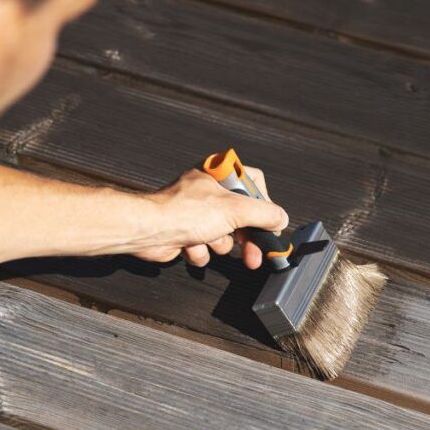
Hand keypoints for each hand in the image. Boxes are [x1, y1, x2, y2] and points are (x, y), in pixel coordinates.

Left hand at [135, 167, 288, 268]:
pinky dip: (199, 251)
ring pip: (223, 236)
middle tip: (255, 254)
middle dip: (245, 238)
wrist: (148, 231)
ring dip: (217, 244)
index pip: (253, 183)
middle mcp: (207, 191)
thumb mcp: (235, 210)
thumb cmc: (183, 213)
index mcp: (218, 174)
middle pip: (240, 216)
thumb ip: (264, 214)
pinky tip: (190, 246)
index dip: (264, 204)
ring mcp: (195, 213)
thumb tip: (280, 219)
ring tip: (206, 239)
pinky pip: (204, 248)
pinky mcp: (184, 232)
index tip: (270, 222)